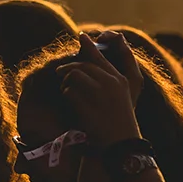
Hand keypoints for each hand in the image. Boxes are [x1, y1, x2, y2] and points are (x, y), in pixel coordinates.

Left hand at [58, 33, 142, 149]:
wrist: (121, 144)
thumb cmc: (120, 123)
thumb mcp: (123, 97)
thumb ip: (109, 80)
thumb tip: (90, 68)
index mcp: (119, 80)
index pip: (100, 58)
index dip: (90, 45)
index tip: (81, 36)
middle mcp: (110, 83)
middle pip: (83, 65)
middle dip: (68, 68)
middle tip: (59, 72)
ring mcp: (99, 93)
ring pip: (74, 75)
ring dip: (66, 83)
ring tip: (66, 91)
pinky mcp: (87, 105)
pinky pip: (69, 91)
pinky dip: (66, 95)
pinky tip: (70, 102)